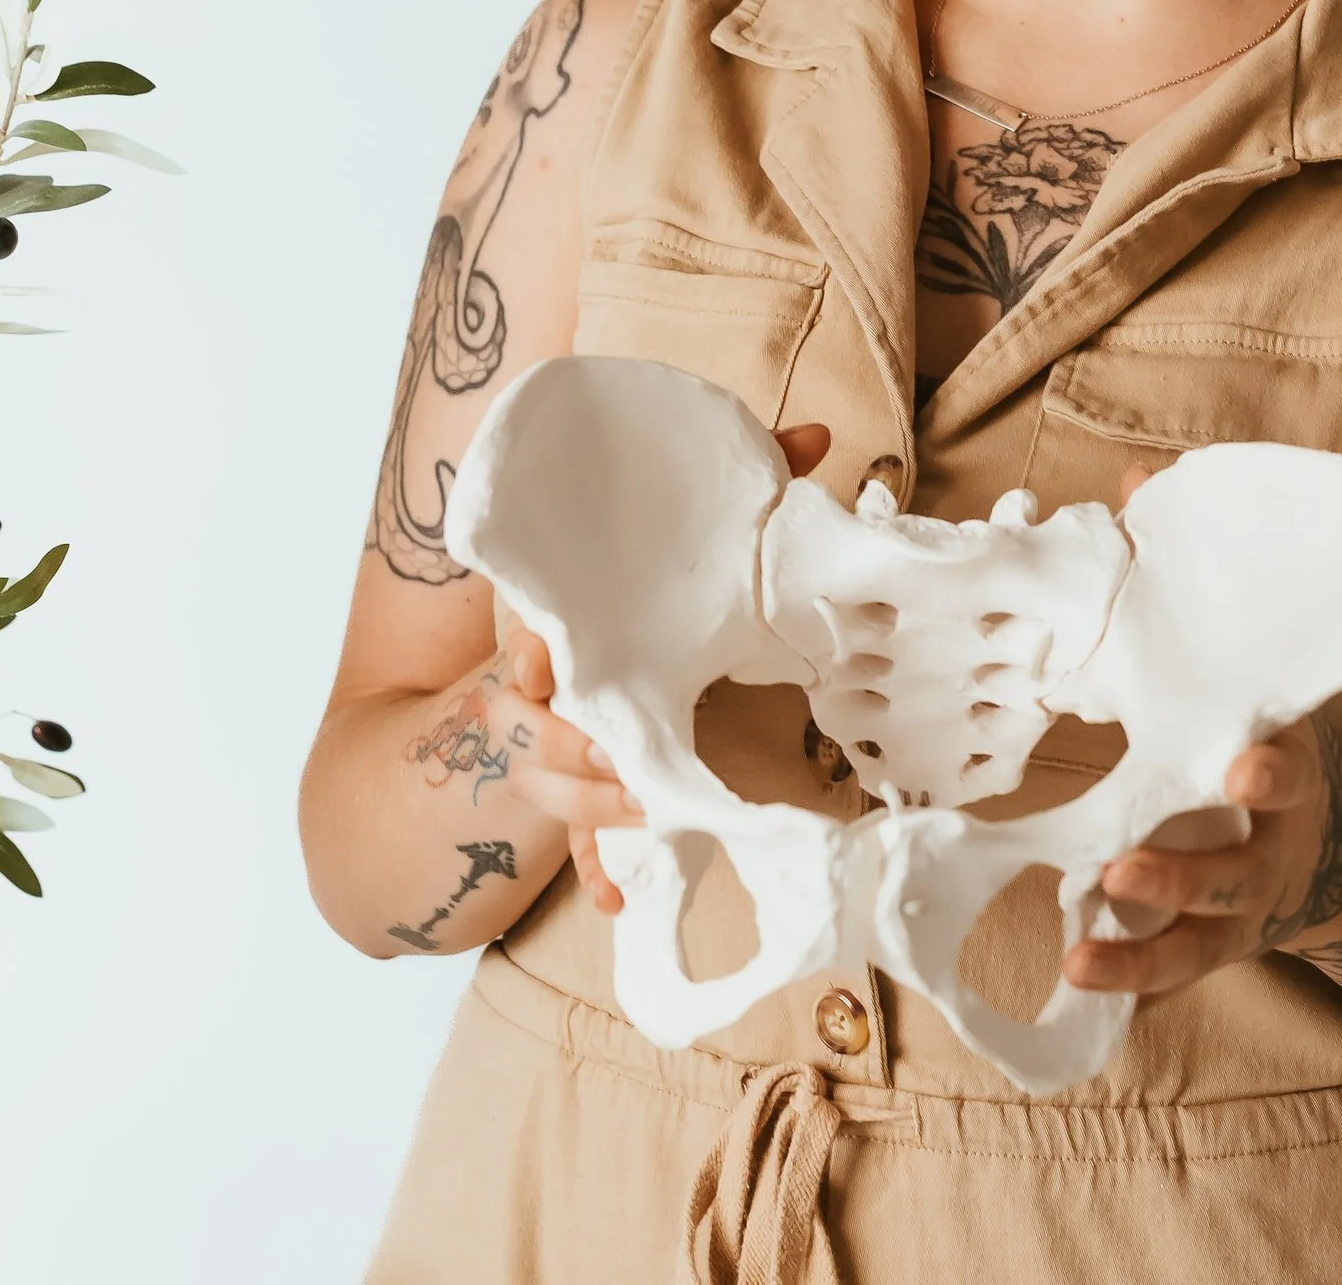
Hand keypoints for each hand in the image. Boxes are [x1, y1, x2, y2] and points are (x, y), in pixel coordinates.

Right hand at [496, 421, 832, 916]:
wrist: (576, 592)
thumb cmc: (642, 547)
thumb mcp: (691, 507)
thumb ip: (746, 466)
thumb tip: (818, 437)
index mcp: (565, 604)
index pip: (524, 626)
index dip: (524, 651)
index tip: (533, 672)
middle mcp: (551, 673)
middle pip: (536, 722)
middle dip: (574, 749)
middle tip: (624, 764)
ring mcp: (559, 731)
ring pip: (550, 782)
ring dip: (592, 809)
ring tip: (650, 819)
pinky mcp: (581, 776)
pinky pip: (576, 833)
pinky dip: (596, 868)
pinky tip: (618, 905)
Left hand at [1061, 715, 1341, 995]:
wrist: (1332, 845)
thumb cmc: (1269, 753)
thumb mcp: (1267, 717)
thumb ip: (1223, 695)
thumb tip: (1132, 622)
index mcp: (1291, 783)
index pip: (1288, 777)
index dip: (1268, 775)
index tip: (1242, 770)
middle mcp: (1275, 855)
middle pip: (1232, 876)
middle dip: (1177, 878)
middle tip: (1120, 872)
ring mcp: (1251, 912)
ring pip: (1202, 939)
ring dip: (1139, 952)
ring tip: (1079, 959)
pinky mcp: (1225, 947)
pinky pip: (1178, 969)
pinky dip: (1131, 982)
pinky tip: (1080, 985)